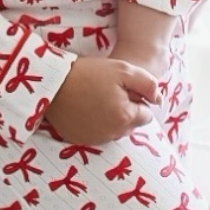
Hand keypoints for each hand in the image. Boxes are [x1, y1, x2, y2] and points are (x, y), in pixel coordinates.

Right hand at [44, 56, 158, 143]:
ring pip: (114, 130)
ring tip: (94, 99)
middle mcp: (113, 134)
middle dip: (125, 111)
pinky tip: (83, 109)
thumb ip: (148, 84)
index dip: (137, 100)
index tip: (121, 89)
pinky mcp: (79, 140)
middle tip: (107, 93)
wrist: (52, 82)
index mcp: (126, 118)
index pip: (146, 115)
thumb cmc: (89, 73)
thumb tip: (157, 99)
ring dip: (110, 118)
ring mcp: (95, 139)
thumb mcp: (123, 70)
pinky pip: (96, 134)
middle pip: (130, 124)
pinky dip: (94, 124)